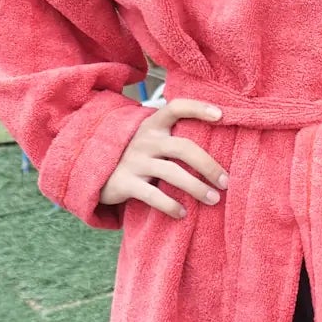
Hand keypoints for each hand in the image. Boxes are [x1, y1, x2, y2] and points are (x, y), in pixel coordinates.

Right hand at [99, 98, 226, 220]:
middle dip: (208, 165)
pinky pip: (153, 195)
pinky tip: (183, 214)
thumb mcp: (151, 140)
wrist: (95, 173)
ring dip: (196, 188)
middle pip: (183, 147)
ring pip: (171, 173)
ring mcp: (134, 161)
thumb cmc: (137, 157)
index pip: (176, 108)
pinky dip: (171, 206)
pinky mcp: (125, 183)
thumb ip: (173, 137)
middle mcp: (144, 141)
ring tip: (214, 199)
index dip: (198, 108)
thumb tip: (219, 143)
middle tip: (226, 182)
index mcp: (153, 125)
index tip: (221, 115)